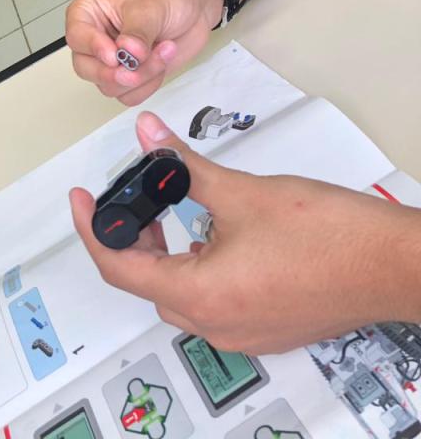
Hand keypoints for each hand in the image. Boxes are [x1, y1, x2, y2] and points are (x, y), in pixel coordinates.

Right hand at [65, 0, 222, 105]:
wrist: (196, 7)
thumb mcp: (150, 7)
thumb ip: (137, 32)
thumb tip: (127, 53)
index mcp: (88, 12)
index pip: (77, 37)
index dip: (93, 48)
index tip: (114, 54)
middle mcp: (94, 38)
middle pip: (86, 69)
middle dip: (115, 73)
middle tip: (137, 69)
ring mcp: (111, 60)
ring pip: (109, 86)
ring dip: (141, 76)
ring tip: (162, 51)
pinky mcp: (129, 76)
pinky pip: (129, 95)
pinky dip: (148, 85)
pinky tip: (161, 61)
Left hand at [71, 112, 419, 353]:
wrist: (391, 264)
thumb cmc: (325, 234)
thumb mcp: (241, 191)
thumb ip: (184, 165)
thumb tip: (148, 134)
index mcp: (200, 296)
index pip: (119, 266)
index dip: (91, 227)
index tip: (79, 199)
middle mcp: (215, 326)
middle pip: (149, 282)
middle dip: (134, 236)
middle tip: (138, 194)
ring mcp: (242, 334)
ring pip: (180, 294)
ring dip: (168, 253)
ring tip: (176, 207)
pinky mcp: (265, 330)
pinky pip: (212, 303)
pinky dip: (199, 268)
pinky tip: (215, 234)